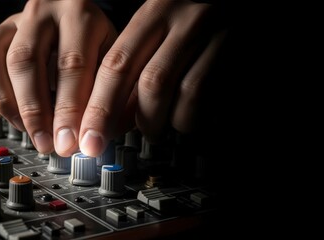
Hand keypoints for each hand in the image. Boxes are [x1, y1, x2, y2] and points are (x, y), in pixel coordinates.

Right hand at [0, 0, 117, 154]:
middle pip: (25, 61)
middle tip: (46, 143)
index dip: (69, 111)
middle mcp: (42, 10)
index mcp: (81, 14)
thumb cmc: (99, 50)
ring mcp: (13, 19)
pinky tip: (1, 106)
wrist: (80, 24)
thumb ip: (110, 97)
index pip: (72, 65)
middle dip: (34, 112)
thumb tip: (95, 140)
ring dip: (4, 101)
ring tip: (26, 127)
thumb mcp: (114, 66)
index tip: (69, 143)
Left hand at [78, 0, 226, 156]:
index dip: (97, 104)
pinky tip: (184, 120)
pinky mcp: (232, 50)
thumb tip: (111, 112)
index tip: (86, 134)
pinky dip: (187, 117)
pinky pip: (202, 95)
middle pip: (139, 77)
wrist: (236, 10)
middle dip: (112, 117)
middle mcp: (183, 18)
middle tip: (101, 142)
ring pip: (169, 89)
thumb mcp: (165, 32)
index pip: (116, 60)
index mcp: (158, 11)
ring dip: (155, 121)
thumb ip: (140, 62)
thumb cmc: (198, 27)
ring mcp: (211, 33)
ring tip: (153, 130)